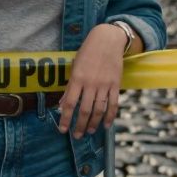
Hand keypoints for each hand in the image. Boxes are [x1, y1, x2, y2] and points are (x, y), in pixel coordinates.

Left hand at [57, 24, 127, 138]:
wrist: (107, 40)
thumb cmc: (88, 52)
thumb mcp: (75, 67)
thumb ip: (69, 87)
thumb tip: (61, 104)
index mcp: (77, 78)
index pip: (69, 103)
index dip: (65, 118)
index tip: (62, 129)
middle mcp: (91, 83)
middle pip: (84, 110)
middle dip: (79, 125)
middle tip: (76, 135)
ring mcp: (104, 85)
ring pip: (99, 110)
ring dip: (93, 123)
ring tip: (89, 131)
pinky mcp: (115, 85)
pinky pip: (113, 104)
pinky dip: (110, 116)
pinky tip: (106, 125)